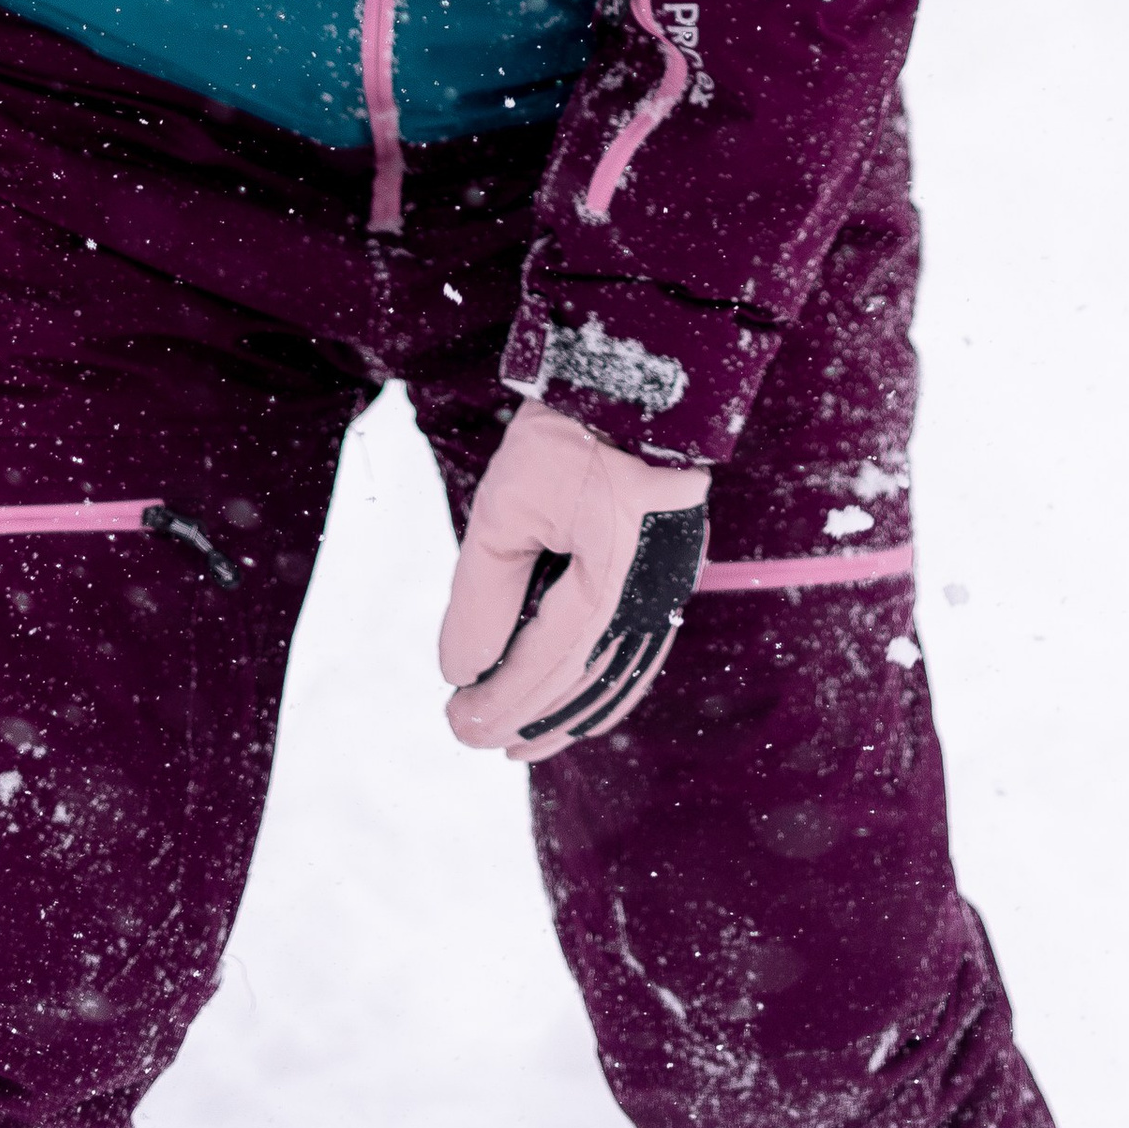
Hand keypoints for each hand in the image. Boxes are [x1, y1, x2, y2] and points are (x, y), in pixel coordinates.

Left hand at [439, 403, 708, 761]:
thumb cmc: (569, 437)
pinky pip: (640, 655)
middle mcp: (651, 595)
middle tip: (473, 737)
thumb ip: (483, 593)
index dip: (500, 700)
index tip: (456, 720)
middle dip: (526, 717)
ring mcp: (669, 587)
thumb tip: (462, 671)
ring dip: (567, 716)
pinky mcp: (672, 576)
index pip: (547, 663)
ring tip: (522, 743)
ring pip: (617, 680)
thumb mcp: (506, 505)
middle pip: (584, 683)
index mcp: (611, 578)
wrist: (639, 384)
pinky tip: (577, 704)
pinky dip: (605, 690)